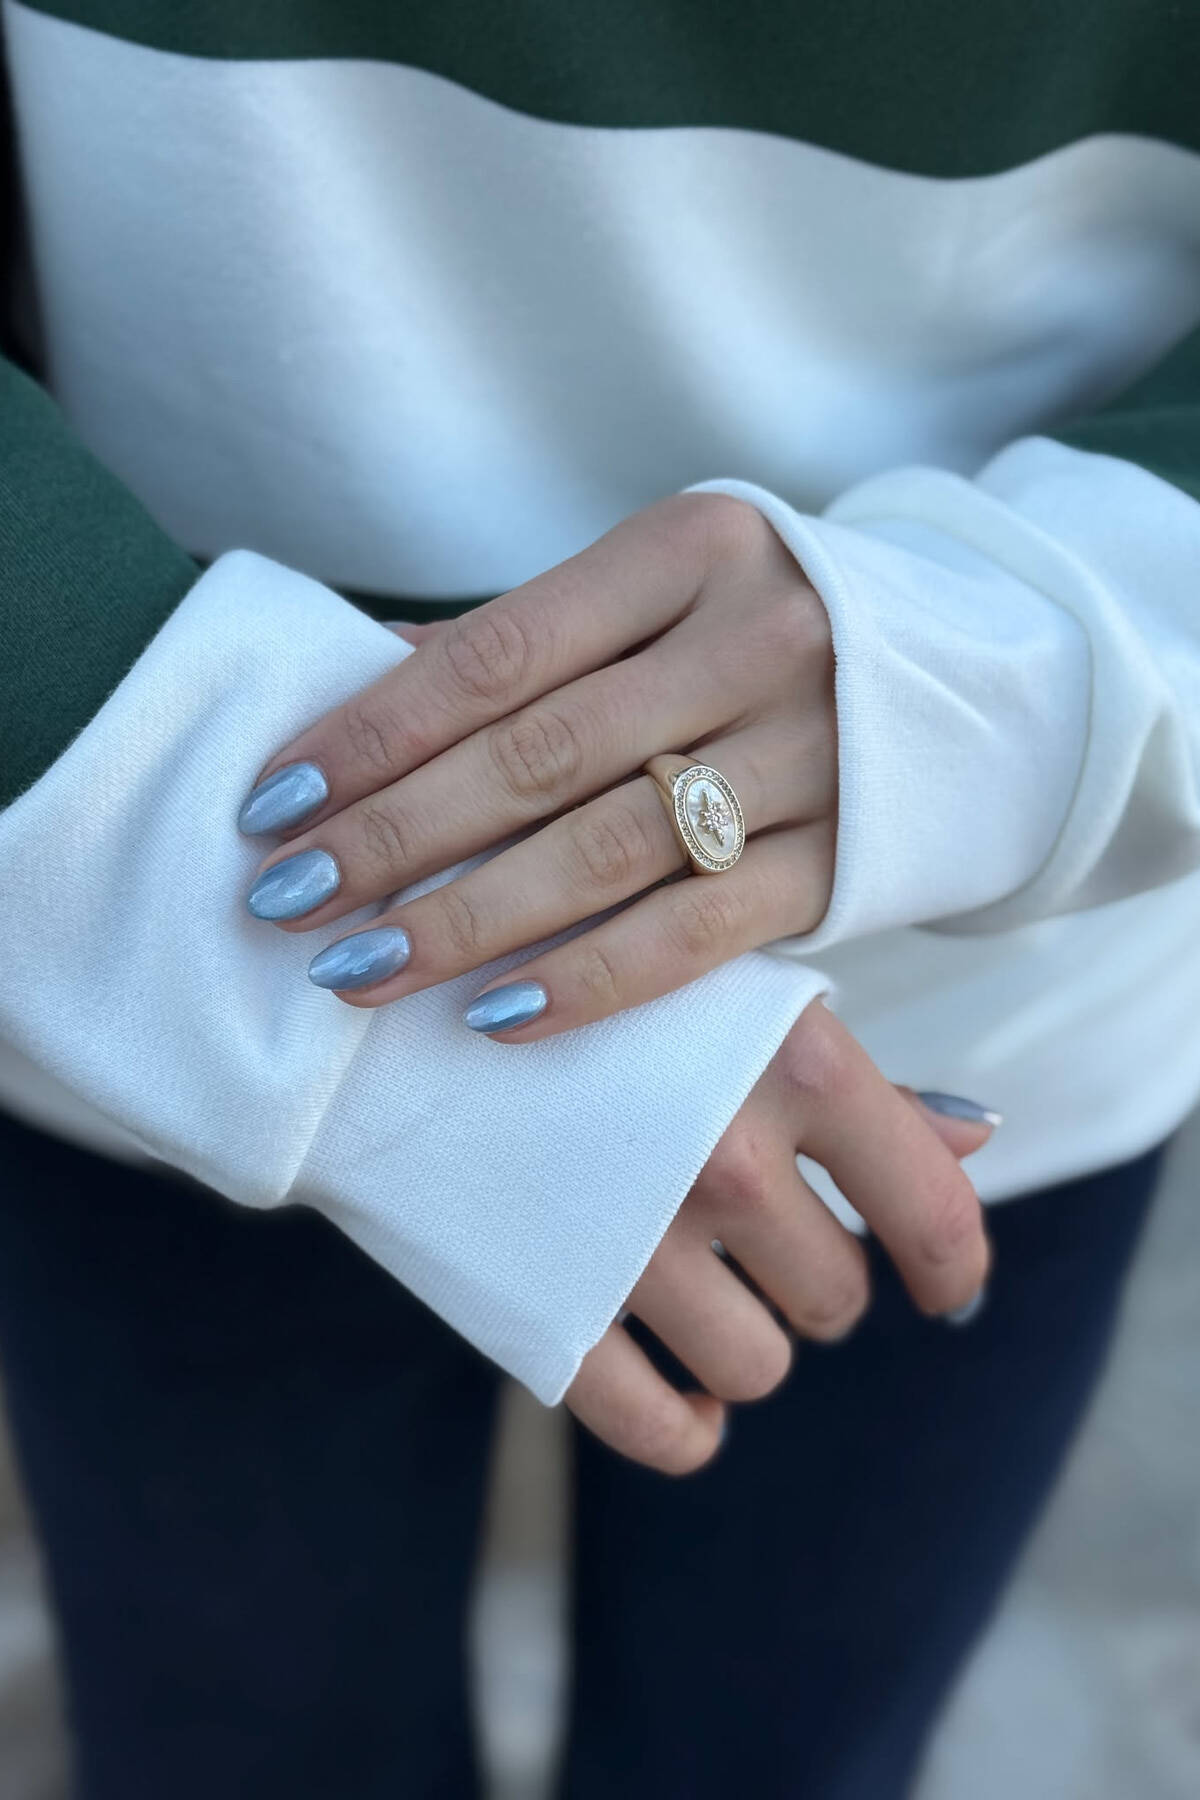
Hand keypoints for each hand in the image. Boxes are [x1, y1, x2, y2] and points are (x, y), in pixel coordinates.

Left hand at [238, 492, 836, 1036]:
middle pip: (538, 757)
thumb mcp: (667, 590)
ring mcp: (811, 754)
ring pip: (606, 851)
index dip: (373, 732)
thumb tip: (362, 677)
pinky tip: (492, 1015)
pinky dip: (589, 981)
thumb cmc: (771, 633)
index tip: (273, 803)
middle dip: (393, 837)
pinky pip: (696, 936)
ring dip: (466, 921)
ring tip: (359, 970)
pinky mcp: (841, 862)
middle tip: (286, 899)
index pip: (496, 651)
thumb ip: (532, 636)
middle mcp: (756, 640)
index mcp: (691, 548)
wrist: (981, 689)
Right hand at [562, 997, 994, 1472]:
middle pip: (837, 1297)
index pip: (934, 1216)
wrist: (372, 1002)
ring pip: (759, 1366)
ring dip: (744, 1340)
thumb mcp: (725, 992)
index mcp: (798, 1062)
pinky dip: (688, 1426)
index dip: (954, 1269)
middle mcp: (733, 1158)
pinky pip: (667, 1431)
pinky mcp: (553, 1314)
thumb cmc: (570, 975)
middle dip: (809, 1275)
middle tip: (748, 1225)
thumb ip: (854, 1077)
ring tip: (696, 1279)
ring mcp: (640, 1242)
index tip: (945, 1288)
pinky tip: (683, 1390)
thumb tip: (978, 1138)